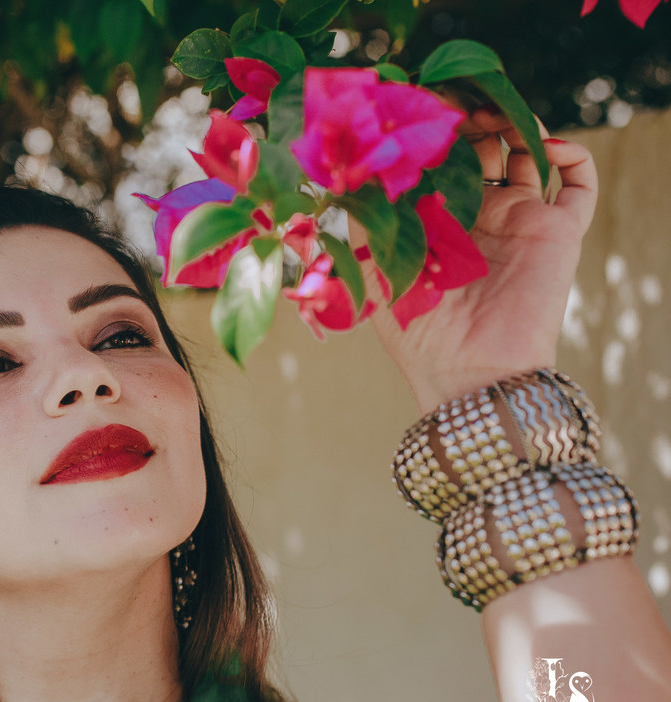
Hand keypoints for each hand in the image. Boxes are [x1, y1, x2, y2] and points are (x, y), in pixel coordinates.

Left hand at [351, 107, 598, 413]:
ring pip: (531, 156)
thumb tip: (346, 171)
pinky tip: (546, 144)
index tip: (423, 106)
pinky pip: (579, 185)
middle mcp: (482, 218)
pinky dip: (573, 155)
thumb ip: (364, 219)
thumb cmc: (416, 331)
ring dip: (518, 126)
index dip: (436, 133)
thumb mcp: (375, 267)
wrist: (467, 372)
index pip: (442, 162)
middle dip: (475, 122)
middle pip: (486, 150)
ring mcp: (522, 221)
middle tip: (461, 104)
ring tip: (497, 114)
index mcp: (439, 223)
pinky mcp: (559, 232)